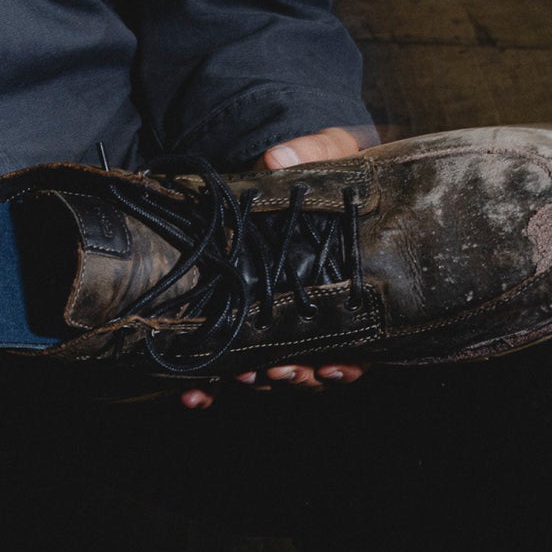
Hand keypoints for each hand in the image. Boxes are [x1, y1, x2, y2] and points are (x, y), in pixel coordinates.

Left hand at [180, 127, 368, 408]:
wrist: (294, 170)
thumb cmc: (331, 166)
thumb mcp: (333, 152)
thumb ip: (314, 152)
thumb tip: (276, 157)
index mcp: (348, 292)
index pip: (355, 345)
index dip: (345, 365)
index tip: (328, 367)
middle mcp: (314, 315)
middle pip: (310, 366)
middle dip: (294, 376)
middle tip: (278, 373)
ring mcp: (277, 322)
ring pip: (271, 370)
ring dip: (257, 381)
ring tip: (244, 379)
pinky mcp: (241, 321)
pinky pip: (228, 362)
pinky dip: (212, 387)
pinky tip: (196, 398)